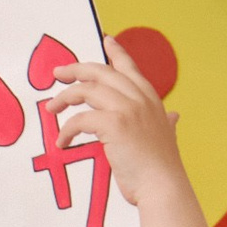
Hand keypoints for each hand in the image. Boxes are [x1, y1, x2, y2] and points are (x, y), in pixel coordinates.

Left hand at [45, 43, 183, 208]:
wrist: (164, 187)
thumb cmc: (162, 168)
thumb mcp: (166, 136)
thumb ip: (168, 122)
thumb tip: (174, 116)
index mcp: (150, 99)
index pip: (130, 68)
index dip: (117, 52)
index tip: (106, 40)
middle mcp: (139, 98)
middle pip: (101, 72)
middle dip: (76, 69)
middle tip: (58, 73)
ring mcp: (127, 109)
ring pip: (86, 90)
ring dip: (64, 97)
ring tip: (52, 107)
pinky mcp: (114, 124)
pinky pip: (80, 120)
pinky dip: (66, 130)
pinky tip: (62, 141)